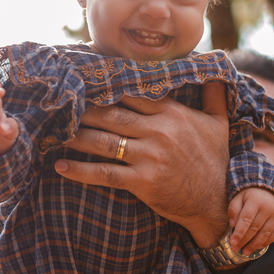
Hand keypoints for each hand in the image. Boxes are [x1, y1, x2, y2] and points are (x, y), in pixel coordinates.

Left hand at [53, 82, 230, 247]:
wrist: (216, 203)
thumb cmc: (215, 162)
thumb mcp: (219, 125)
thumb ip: (215, 96)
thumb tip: (217, 71)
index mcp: (172, 113)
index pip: (132, 93)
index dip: (106, 87)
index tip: (85, 83)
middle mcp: (159, 131)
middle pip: (112, 114)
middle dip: (84, 109)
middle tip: (61, 105)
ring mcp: (150, 157)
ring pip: (104, 141)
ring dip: (76, 137)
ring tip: (54, 131)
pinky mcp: (142, 182)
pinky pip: (106, 174)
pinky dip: (81, 171)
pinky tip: (61, 166)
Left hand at [227, 187, 273, 255]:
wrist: (272, 188)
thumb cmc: (251, 195)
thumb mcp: (239, 196)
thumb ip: (234, 209)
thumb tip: (232, 225)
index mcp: (255, 201)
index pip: (246, 219)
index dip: (239, 233)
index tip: (232, 243)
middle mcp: (267, 208)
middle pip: (255, 228)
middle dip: (244, 241)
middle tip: (235, 249)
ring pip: (265, 233)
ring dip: (255, 245)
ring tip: (245, 252)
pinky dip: (267, 242)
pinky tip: (258, 247)